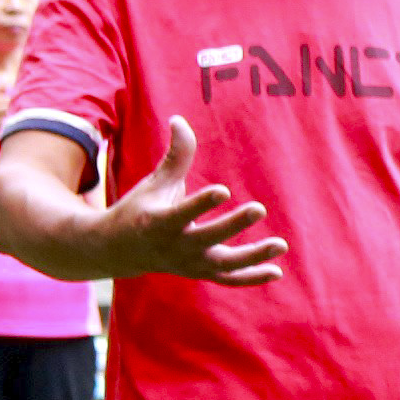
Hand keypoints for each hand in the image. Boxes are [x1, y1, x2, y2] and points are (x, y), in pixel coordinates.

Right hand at [106, 117, 284, 285]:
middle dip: (233, 225)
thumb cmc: (140, 209)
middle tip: (259, 208)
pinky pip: (229, 280)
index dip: (202, 203)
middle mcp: (176, 246)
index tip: (223, 189)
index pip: (183, 213)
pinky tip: (276, 270)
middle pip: (208, 238)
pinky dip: (251, 278)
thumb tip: (179, 120)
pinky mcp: (201, 273)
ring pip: (224, 264)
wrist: (118, 249)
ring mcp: (190, 264)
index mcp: (159, 222)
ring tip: (281, 245)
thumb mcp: (155, 183)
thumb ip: (175, 156)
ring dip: (253, 257)